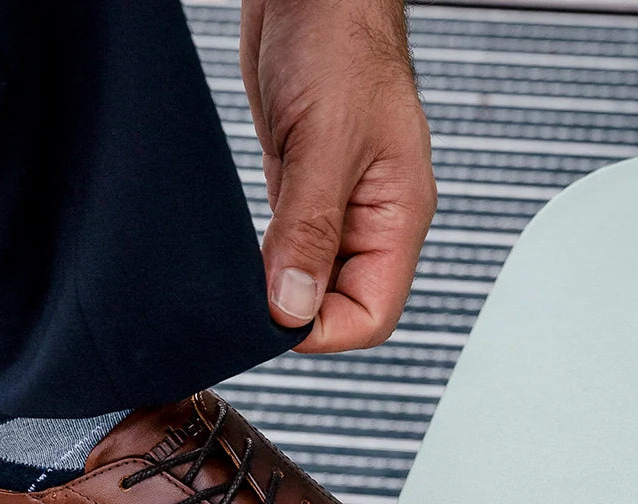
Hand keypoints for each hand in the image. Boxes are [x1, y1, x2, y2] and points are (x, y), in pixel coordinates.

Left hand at [240, 0, 435, 352]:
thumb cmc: (340, 40)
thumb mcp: (326, 142)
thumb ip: (309, 230)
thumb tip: (291, 308)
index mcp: (398, 216)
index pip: (372, 314)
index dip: (324, 329)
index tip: (274, 320)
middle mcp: (370, 221)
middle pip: (339, 306)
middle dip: (295, 312)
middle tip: (246, 301)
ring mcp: (335, 209)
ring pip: (309, 281)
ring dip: (274, 288)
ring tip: (240, 277)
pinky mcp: (302, 193)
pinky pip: (287, 249)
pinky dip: (263, 262)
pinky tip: (240, 256)